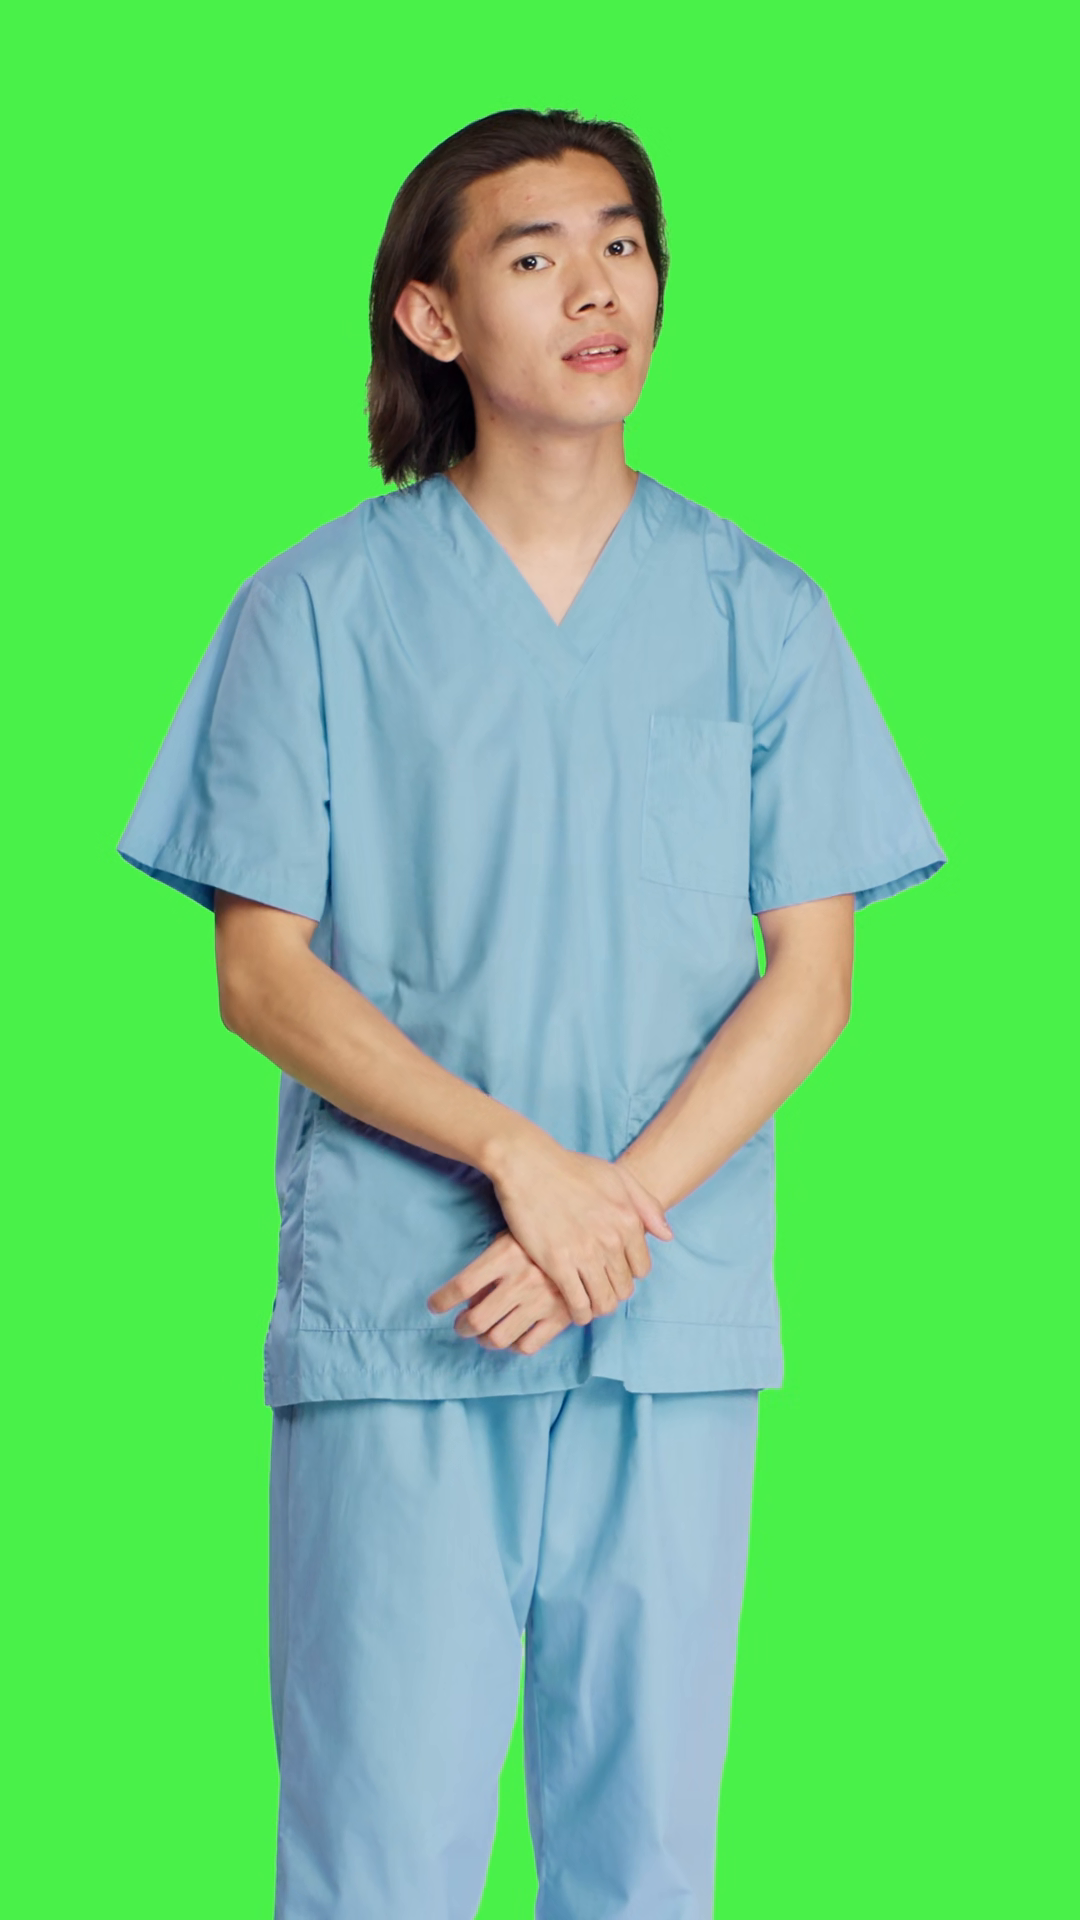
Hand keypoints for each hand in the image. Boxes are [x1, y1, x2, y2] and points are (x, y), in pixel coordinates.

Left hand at [427, 1230, 594, 1354]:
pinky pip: (528, 1346)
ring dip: (484, 1340)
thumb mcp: (514, 1234)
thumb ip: (492, 1263)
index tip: (434, 1305)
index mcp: (505, 1255)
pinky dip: (515, 1345)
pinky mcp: (561, 1317)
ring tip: (483, 1334)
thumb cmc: (546, 1230)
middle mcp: (521, 1281)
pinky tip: (514, 1335)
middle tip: (461, 1324)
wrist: (595, 1233)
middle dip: (461, 1327)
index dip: (441, 1300)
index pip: (461, 1286)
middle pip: (476, 1320)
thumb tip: (469, 1296)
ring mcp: (541, 1301)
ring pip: (498, 1338)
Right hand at [487, 1134, 672, 1324]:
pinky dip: (579, 1313)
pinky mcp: (557, 1264)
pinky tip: (574, 1309)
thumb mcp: (618, 1176)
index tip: (614, 1272)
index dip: (628, 1273)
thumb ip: (647, 1205)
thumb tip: (667, 1236)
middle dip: (614, 1292)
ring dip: (598, 1306)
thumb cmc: (572, 1168)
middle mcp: (612, 1240)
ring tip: (589, 1302)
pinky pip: (578, 1304)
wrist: (529, 1165)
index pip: (641, 1268)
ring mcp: (585, 1254)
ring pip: (604, 1301)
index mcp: (629, 1220)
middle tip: (600, 1289)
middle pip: (624, 1288)